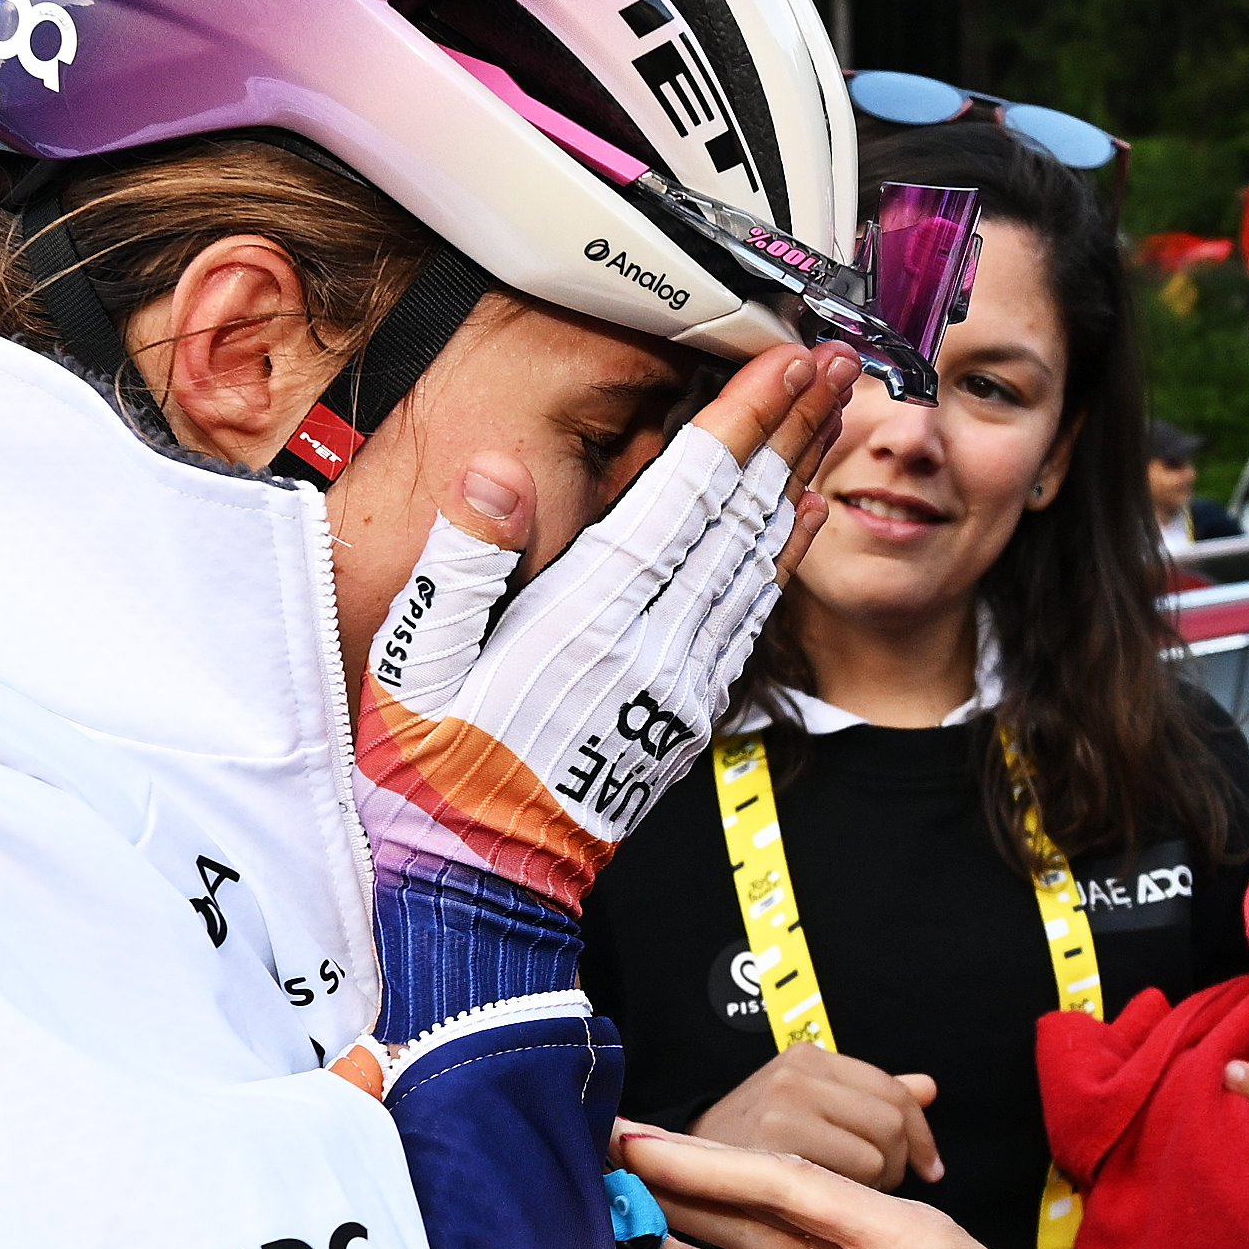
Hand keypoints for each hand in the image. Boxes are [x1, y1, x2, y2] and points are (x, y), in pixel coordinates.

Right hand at [354, 342, 851, 903]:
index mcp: (585, 622)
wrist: (480, 888)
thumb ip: (460, 564)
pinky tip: (804, 516)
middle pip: (741, 518)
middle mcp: (652, 648)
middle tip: (833, 361)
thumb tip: (499, 474)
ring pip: (758, 564)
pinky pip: (752, 618)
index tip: (783, 360)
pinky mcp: (689, 717)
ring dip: (799, 479)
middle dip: (791, 431)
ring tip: (833, 416)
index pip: (682, 499)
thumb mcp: (414, 664)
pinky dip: (783, 557)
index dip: (739, 422)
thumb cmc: (431, 772)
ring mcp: (681, 686)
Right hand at [695, 1048, 943, 1189]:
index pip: (894, 1092)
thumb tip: (929, 1087)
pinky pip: (846, 1183)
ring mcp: (780, 1111)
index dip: (920, 1135)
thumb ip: (870, 1095)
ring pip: (874, 1158)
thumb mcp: (809, 1102)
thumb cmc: (752, 1139)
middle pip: (890, 1126)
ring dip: (873, 1187)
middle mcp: (795, 1077)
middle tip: (875, 1187)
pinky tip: (833, 1206)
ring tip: (843, 1195)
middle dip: (895, 1164)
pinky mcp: (768, 1152)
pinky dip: (849, 1201)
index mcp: (809, 1057)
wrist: (674, 1161)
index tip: (929, 1168)